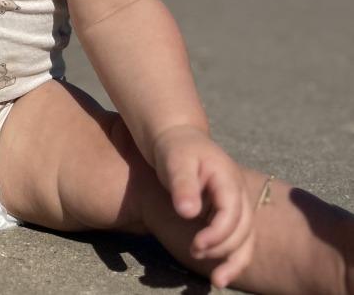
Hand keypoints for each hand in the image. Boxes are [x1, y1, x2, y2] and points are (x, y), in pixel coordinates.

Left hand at [151, 125, 253, 288]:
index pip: (231, 213)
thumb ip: (182, 184)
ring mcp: (236, 204)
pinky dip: (231, 256)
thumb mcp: (174, 161)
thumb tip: (187, 212)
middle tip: (194, 253)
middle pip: (243, 230)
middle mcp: (238, 193)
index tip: (195, 245)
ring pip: (246, 239)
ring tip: (217, 281)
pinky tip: (219, 272)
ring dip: (234, 261)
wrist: (176, 138)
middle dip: (223, 249)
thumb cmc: (174, 148)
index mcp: (228, 179)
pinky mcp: (228, 213)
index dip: (217, 234)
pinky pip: (237, 239)